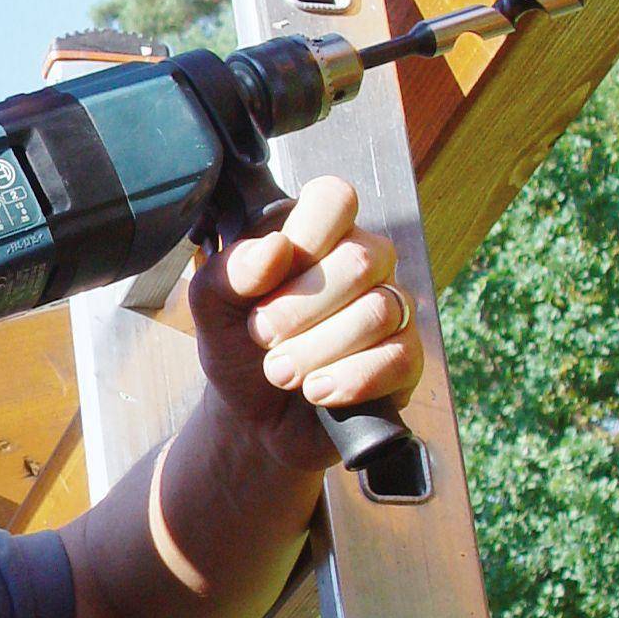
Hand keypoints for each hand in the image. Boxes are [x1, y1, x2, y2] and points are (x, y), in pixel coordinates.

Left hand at [188, 177, 423, 474]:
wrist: (252, 419)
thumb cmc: (238, 347)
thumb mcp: (212, 307)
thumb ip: (231, 272)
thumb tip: (276, 248)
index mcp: (318, 235)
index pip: (335, 198)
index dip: (305, 236)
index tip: (266, 278)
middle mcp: (364, 263)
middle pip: (360, 261)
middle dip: (299, 309)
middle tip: (260, 337)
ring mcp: (391, 310)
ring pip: (378, 312)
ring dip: (316, 350)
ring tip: (278, 373)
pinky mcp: (406, 360)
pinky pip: (397, 359)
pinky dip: (349, 380)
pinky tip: (316, 392)